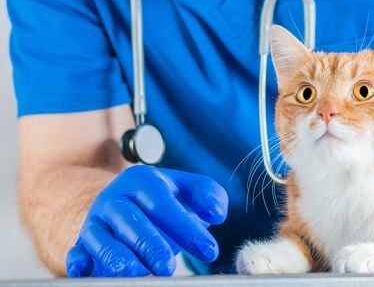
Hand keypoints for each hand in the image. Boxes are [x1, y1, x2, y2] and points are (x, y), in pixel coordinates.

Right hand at [65, 165, 227, 276]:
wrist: (126, 204)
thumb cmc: (167, 201)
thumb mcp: (190, 190)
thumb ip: (209, 195)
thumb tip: (215, 213)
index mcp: (142, 181)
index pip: (163, 203)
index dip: (186, 227)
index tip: (208, 249)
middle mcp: (115, 199)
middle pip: (129, 220)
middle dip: (149, 245)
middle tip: (168, 267)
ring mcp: (97, 221)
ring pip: (101, 238)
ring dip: (116, 257)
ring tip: (136, 273)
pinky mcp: (83, 243)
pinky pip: (75, 252)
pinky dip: (77, 262)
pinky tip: (84, 270)